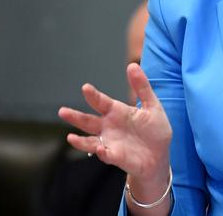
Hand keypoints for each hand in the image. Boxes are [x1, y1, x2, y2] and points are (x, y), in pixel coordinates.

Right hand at [58, 63, 172, 181]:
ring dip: (80, 141)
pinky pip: (106, 155)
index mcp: (117, 112)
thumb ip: (142, 87)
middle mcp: (109, 127)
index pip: (102, 102)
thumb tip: (132, 65)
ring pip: (90, 141)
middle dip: (75, 117)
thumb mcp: (152, 105)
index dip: (93, 96)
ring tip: (70, 138)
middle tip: (62, 111)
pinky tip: (101, 149)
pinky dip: (102, 152)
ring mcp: (110, 143)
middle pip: (88, 122)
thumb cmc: (154, 129)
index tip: (85, 88)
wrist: (160, 155)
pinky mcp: (116, 157)